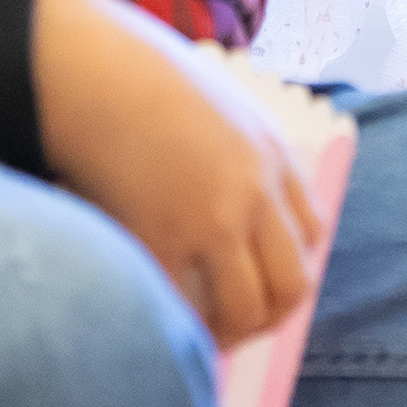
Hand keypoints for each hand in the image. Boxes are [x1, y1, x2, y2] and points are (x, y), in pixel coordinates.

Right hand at [31, 0, 323, 346]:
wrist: (94, 69)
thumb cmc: (141, 81)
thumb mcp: (219, 105)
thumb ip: (240, 153)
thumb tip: (234, 213)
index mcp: (271, 156)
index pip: (311, 233)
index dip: (288, 268)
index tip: (257, 283)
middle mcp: (254, 193)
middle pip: (292, 285)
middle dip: (269, 318)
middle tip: (233, 329)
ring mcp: (213, 221)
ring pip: (248, 310)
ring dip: (227, 335)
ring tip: (194, 337)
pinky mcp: (162, 241)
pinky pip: (186, 311)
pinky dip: (180, 330)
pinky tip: (160, 326)